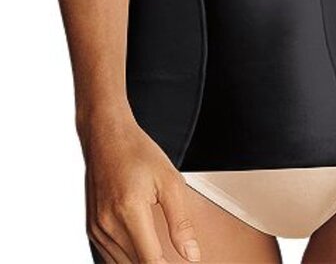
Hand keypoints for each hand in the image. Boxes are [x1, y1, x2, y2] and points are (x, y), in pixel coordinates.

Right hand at [79, 109, 200, 262]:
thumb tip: (191, 254)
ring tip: (162, 254)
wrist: (106, 136)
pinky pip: (109, 256)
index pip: (150, 262)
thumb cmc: (137, 152)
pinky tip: (142, 251)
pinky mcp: (92, 228)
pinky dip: (127, 259)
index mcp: (129, 211)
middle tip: (174, 255)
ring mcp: (96, 228)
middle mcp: (108, 224)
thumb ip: (181, 222)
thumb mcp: (170, 181)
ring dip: (141, 263)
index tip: (184, 263)